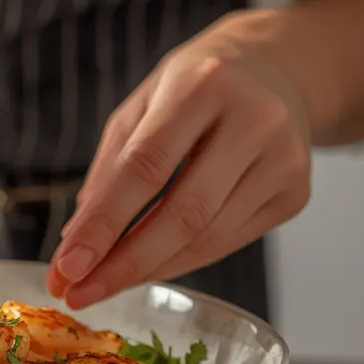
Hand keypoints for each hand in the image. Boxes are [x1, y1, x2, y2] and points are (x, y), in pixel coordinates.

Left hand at [48, 12, 312, 307]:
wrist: (278, 70)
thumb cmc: (197, 87)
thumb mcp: (142, 105)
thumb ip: (108, 168)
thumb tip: (76, 240)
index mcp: (203, 85)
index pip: (146, 167)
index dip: (103, 223)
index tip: (66, 266)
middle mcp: (254, 120)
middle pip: (185, 213)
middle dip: (124, 263)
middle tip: (79, 293)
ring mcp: (284, 159)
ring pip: (209, 238)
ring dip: (148, 270)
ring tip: (102, 286)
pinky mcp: (296, 193)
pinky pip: (228, 242)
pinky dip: (181, 261)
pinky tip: (148, 268)